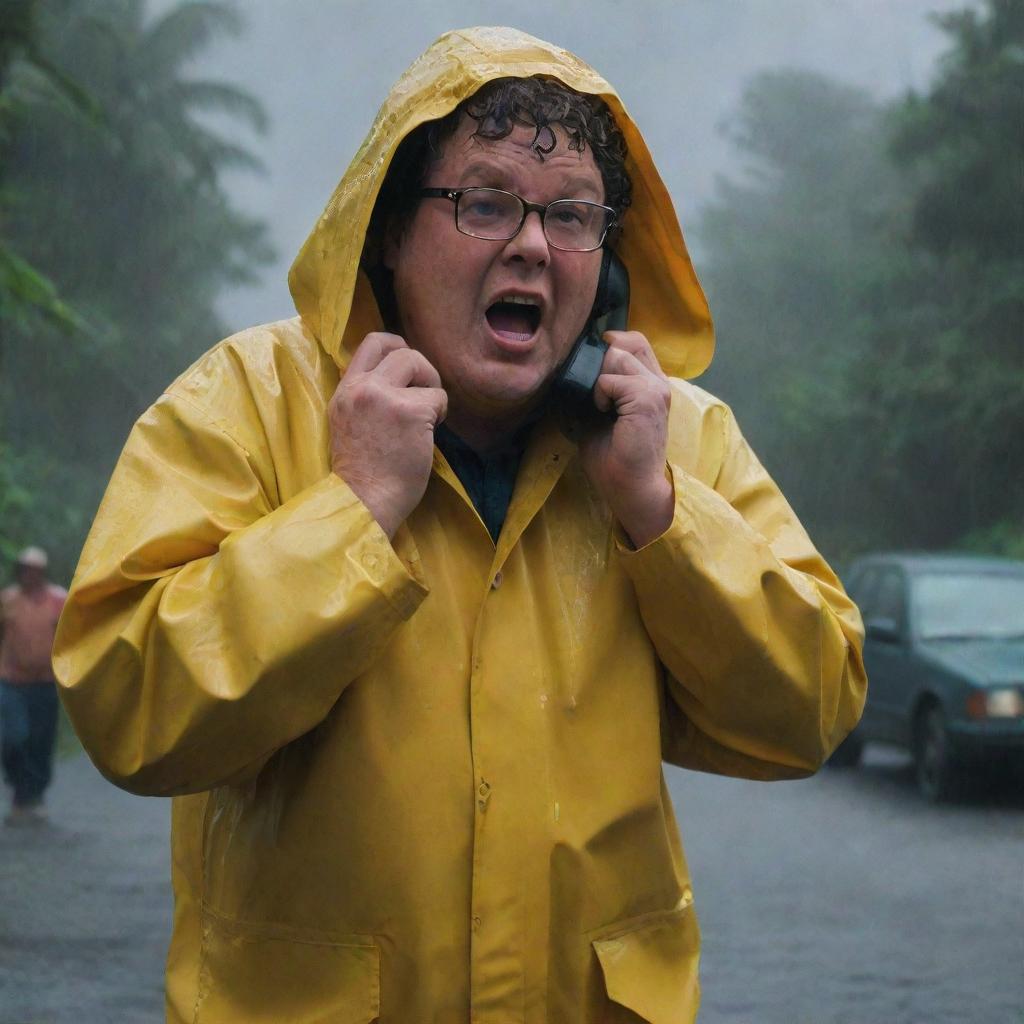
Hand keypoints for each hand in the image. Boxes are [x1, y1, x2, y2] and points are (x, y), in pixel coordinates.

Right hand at [329, 333, 446, 537]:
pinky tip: (428, 436)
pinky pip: (438, 397)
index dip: (396, 346)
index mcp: (345, 391)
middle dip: (420, 367)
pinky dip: (440, 414)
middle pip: (399, 349)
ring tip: (426, 419)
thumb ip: (366, 398)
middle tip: (424, 393)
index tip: (409, 368)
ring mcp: (385, 397)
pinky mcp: (410, 412)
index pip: (370, 343)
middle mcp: (361, 388)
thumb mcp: (349, 424)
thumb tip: (400, 380)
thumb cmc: (363, 473)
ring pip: (418, 364)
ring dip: (431, 389)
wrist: (364, 501)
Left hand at [577, 331, 673, 547]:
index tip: (592, 374)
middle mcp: (658, 381)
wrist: (632, 488)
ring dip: (598, 377)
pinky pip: (610, 379)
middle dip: (602, 357)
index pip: (634, 342)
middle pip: (629, 340)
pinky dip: (599, 393)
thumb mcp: (598, 416)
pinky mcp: (647, 398)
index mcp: (651, 383)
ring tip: (598, 405)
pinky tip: (602, 413)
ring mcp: (655, 387)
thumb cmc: (615, 459)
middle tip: (592, 389)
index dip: (610, 347)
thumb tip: (566, 373)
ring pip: (617, 355)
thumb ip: (593, 390)